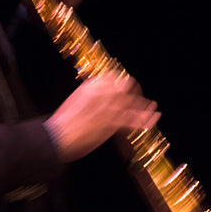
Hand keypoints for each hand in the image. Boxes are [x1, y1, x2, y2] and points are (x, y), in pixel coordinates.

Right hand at [45, 71, 160, 162]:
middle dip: (136, 93)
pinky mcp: (113, 122)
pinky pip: (134, 120)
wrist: (57, 135)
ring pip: (134, 102)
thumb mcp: (76, 101)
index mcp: (92, 85)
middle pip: (127, 87)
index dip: (122, 83)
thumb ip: (89, 97)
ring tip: (152, 106)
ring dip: (144, 105)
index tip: (126, 88)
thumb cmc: (62, 122)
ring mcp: (110, 106)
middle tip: (141, 98)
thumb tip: (97, 98)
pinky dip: (146, 119)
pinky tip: (153, 118)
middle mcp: (103, 92)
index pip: (114, 77)